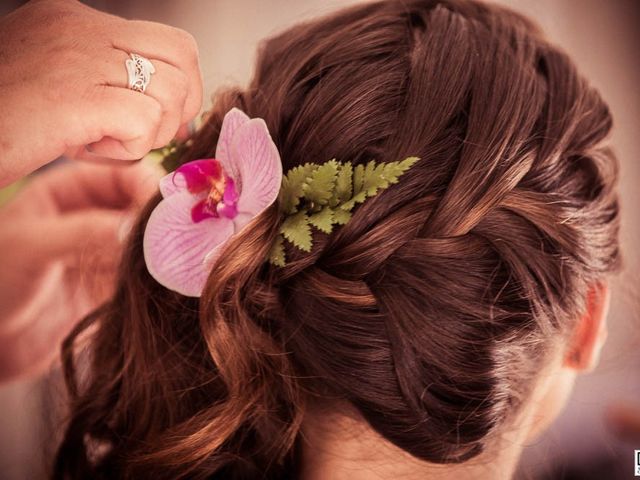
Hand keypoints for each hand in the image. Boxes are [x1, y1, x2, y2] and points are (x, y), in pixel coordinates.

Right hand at [0, 0, 201, 186]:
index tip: (160, 120)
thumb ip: (116, 83)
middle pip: (184, 60)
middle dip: (179, 109)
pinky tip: (88, 148)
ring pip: (172, 92)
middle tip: (140, 133)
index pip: (171, 43)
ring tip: (102, 140)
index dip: (182, 87)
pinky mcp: (75, 96)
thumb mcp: (65, 85)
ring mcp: (76, 56)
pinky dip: (129, 147)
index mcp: (75, 18)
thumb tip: (182, 112)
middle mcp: (79, 26)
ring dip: (150, 133)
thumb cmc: (8, 121)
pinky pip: (146, 122)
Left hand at [0, 160, 162, 380]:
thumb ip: (85, 231)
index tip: (166, 212)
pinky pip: (145, 272)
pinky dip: (156, 276)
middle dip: (159, 220)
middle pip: (142, 206)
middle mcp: (90, 216)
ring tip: (173, 264)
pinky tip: (163, 283)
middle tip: (177, 238)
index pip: (123, 175)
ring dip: (160, 250)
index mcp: (68, 191)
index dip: (148, 187)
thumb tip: (139, 226)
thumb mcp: (32, 246)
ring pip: (147, 240)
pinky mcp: (113, 283)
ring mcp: (103, 250)